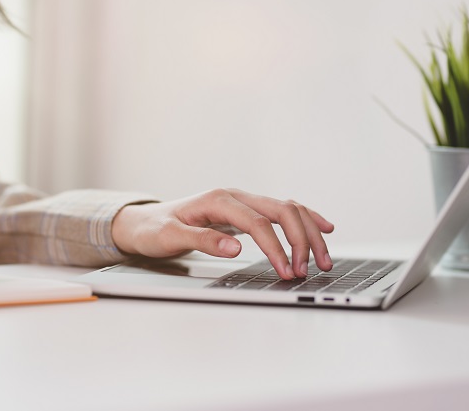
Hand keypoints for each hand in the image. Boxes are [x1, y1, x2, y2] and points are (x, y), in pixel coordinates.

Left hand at [111, 189, 333, 279]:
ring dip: (309, 232)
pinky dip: (306, 220)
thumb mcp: (170, 237)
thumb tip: (235, 248)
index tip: (286, 271)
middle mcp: (235, 196)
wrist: (144, 222)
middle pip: (282, 210)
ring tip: (323, 260)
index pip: (258, 223)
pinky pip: (283, 212)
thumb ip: (202, 241)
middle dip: (302, 239)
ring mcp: (243, 202)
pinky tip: (324, 229)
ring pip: (288, 209)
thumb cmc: (155, 229)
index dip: (276, 247)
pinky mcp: (247, 211)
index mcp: (218, 200)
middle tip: (309, 269)